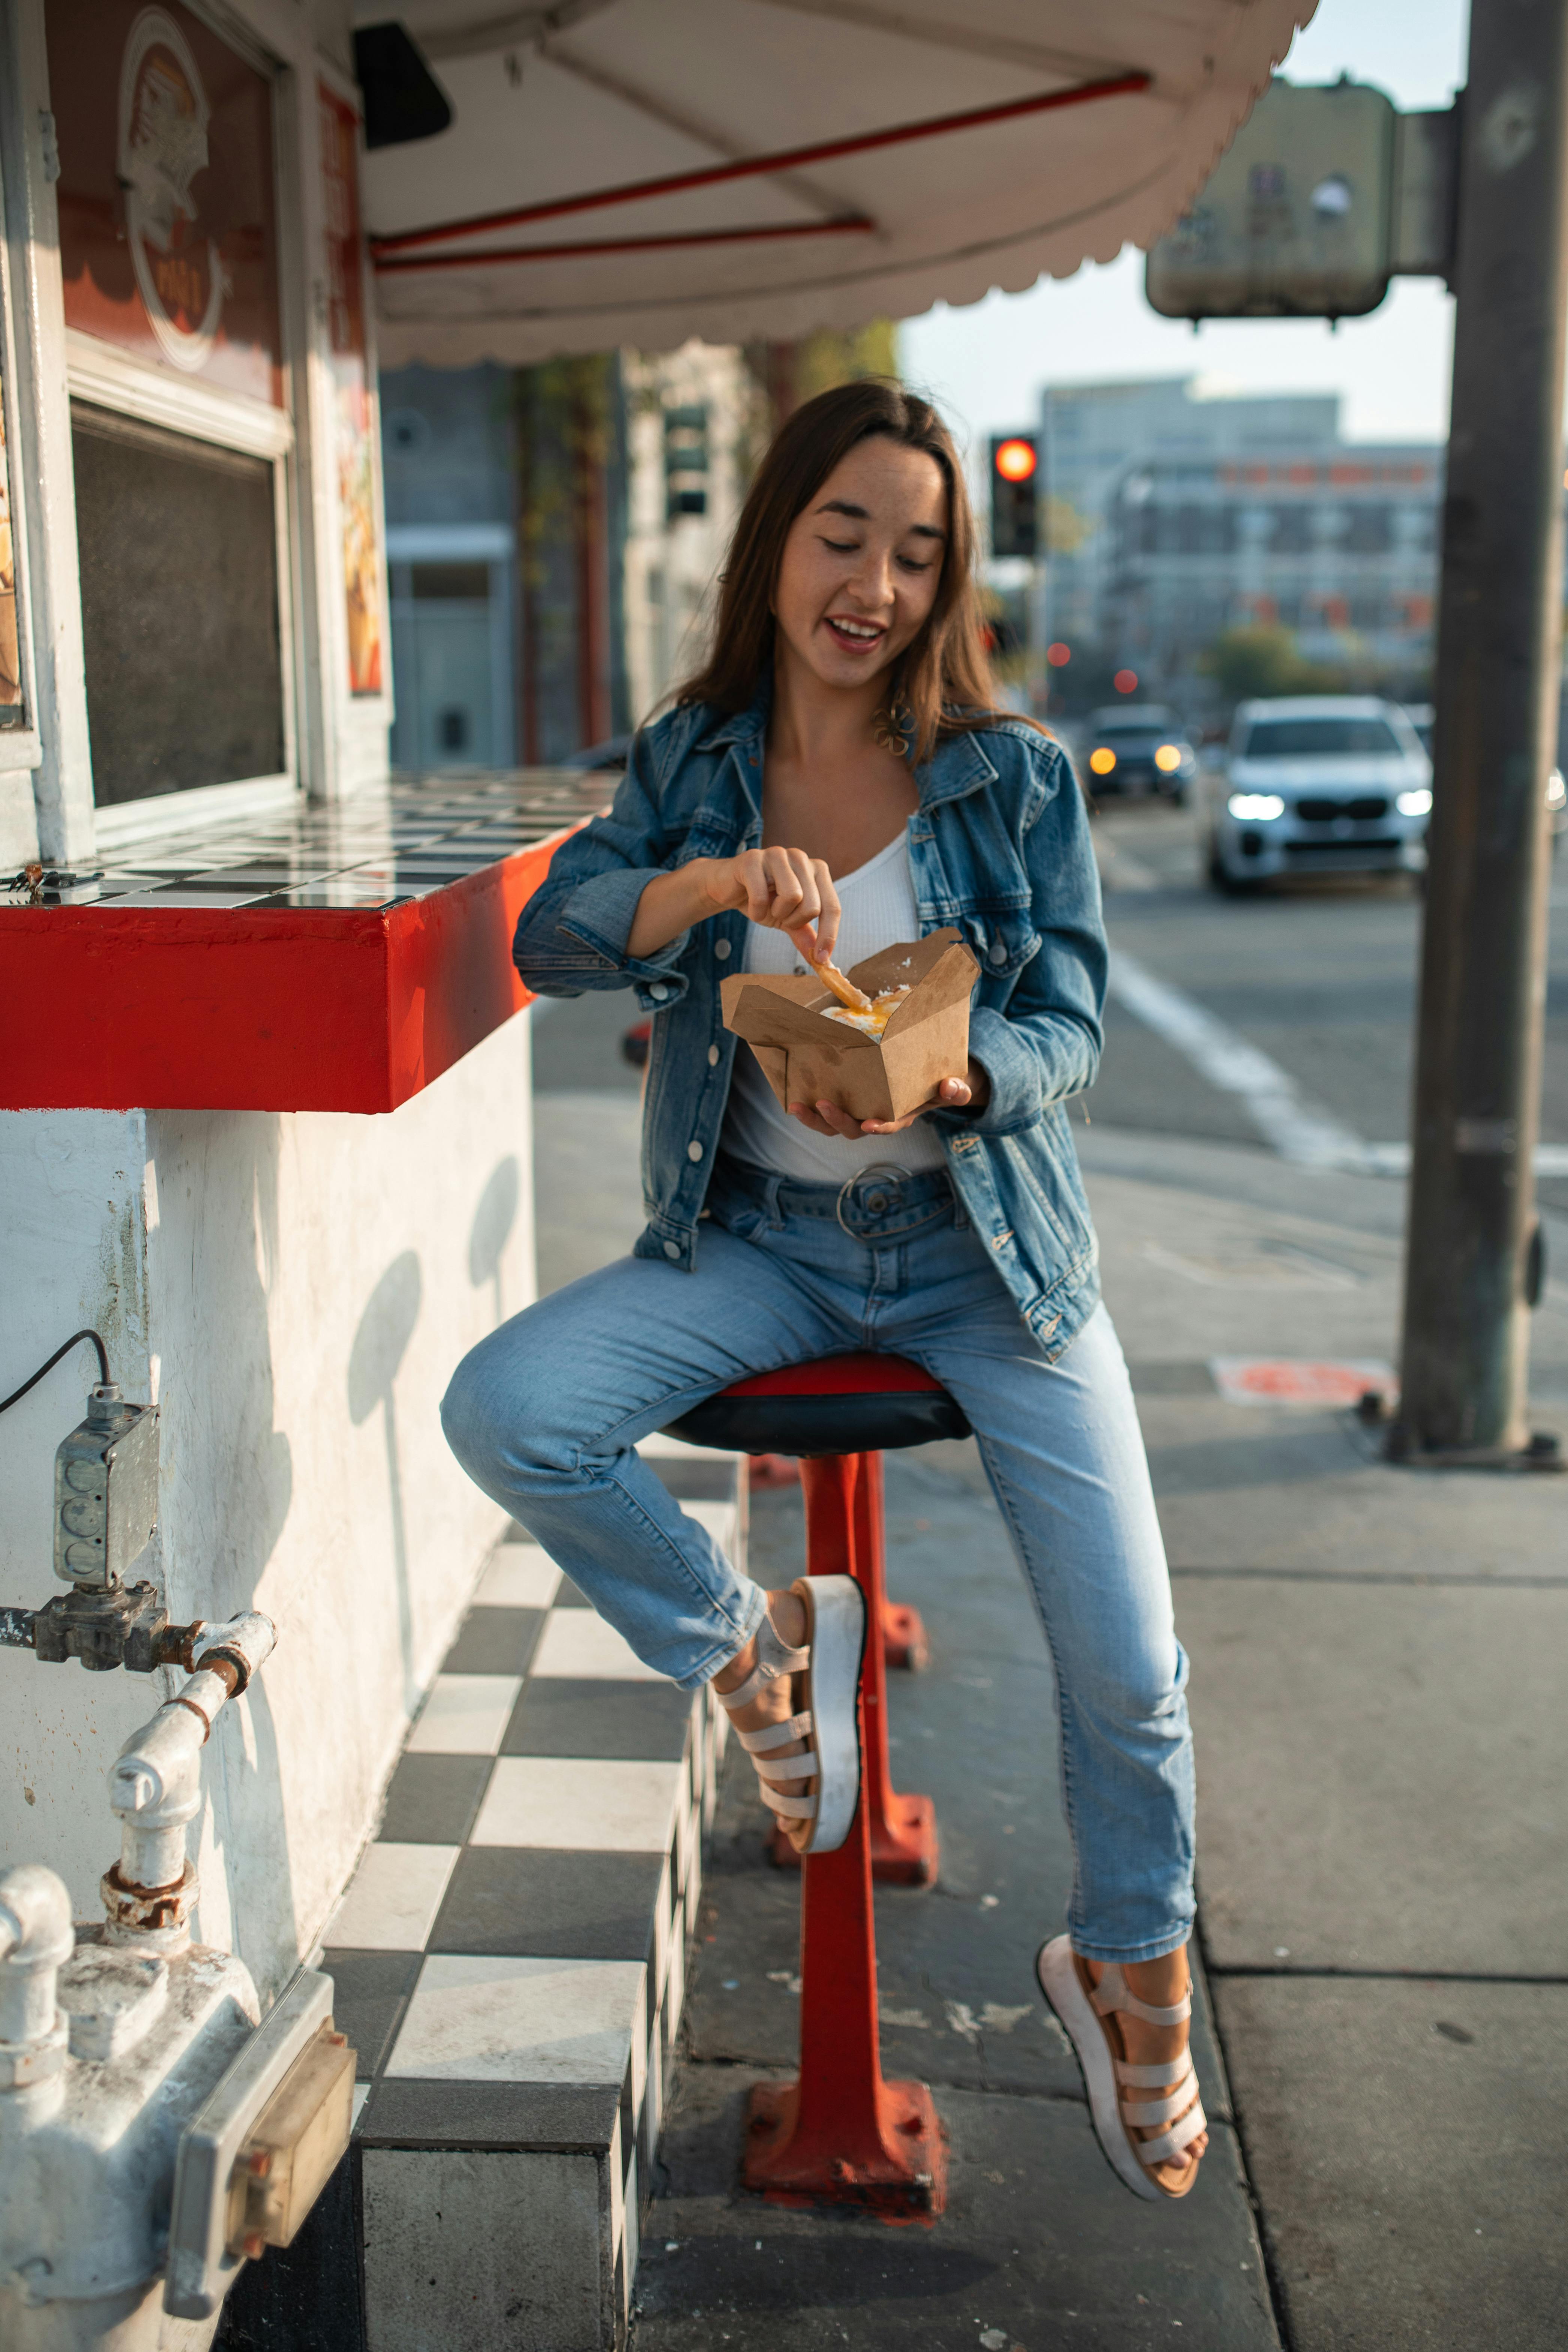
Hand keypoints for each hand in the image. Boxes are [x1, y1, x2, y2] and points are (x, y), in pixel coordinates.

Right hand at [699, 848, 840, 963]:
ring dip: (777, 913)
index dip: (828, 935)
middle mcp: (800, 858)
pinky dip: (756, 911)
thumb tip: (823, 961)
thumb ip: (805, 934)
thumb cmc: (762, 899)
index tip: (822, 960)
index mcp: (816, 870)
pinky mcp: (753, 859)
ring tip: (767, 907)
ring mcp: (777, 854)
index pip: (832, 906)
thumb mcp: (787, 919)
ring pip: (793, 896)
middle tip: (779, 916)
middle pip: (813, 905)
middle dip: (794, 921)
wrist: (726, 887)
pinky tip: (751, 906)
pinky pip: (762, 896)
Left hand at [788, 1060, 988, 1137]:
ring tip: (795, 1107)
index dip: (879, 1127)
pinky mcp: (846, 1104)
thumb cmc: (938, 1086)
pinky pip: (824, 1112)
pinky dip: (809, 1108)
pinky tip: (793, 1097)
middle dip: (836, 1120)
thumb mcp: (953, 1088)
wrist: (928, 1084)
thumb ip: (956, 1090)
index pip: (888, 1126)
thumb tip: (952, 1086)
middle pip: (852, 1130)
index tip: (870, 1124)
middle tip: (822, 1104)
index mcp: (900, 1117)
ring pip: (833, 1125)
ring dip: (814, 1119)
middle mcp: (876, 1119)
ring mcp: (859, 1113)